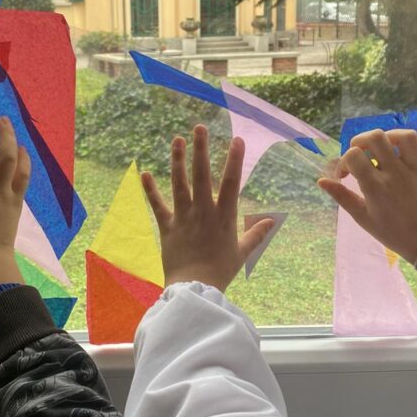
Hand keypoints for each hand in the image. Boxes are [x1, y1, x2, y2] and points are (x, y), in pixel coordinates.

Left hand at [141, 125, 273, 291]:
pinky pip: (157, 205)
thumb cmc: (221, 271)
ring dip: (178, 160)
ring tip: (177, 140)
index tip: (237, 140)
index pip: (232, 183)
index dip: (235, 160)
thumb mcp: (242, 253)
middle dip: (201, 150)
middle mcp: (203, 212)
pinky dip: (150, 190)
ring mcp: (184, 217)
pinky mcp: (167, 227)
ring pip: (179, 183)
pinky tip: (144, 173)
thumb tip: (272, 221)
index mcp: (224, 216)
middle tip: (199, 128)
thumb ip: (255, 234)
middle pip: (202, 175)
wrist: (195, 288)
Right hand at [317, 129, 416, 266]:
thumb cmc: (391, 232)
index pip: (353, 155)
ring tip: (384, 148)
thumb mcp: (362, 217)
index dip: (344, 161)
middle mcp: (395, 173)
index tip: (345, 175)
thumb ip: (342, 196)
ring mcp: (414, 169)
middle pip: (376, 137)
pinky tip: (408, 151)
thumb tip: (321, 181)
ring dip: (390, 137)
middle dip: (362, 140)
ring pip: (405, 136)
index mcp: (375, 186)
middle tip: (361, 154)